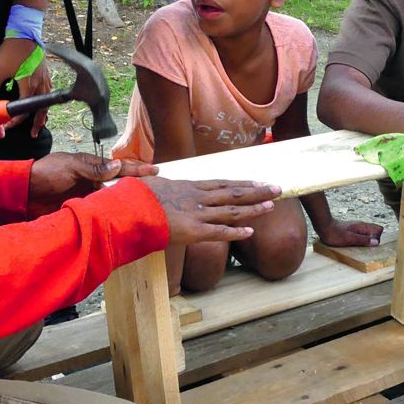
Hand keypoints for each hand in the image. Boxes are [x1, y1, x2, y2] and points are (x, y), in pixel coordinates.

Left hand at [0, 39, 51, 137]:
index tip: (8, 124)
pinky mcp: (45, 72)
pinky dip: (45, 101)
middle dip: (36, 124)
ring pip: (46, 102)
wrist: (25, 33)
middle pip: (41, 110)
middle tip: (32, 134)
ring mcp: (45, 79)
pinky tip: (42, 102)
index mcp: (28, 86)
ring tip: (40, 123)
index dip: (15, 120)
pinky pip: (48, 92)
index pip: (24, 110)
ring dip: (43, 114)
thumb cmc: (13, 49)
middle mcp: (40, 85)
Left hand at [29, 153, 156, 216]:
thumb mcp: (70, 166)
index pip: (119, 167)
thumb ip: (93, 168)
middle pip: (118, 184)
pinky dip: (108, 214)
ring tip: (142, 208)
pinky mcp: (80, 209)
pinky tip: (119, 219)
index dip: (137, 169)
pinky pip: (99, 212)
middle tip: (155, 192)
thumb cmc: (46, 173)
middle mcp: (92, 181)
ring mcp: (87, 196)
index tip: (155, 170)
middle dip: (135, 187)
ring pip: (110, 199)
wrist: (25, 191)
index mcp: (91, 167)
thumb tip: (117, 166)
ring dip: (123, 203)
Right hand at [141, 177, 280, 246]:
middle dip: (256, 191)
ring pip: (231, 210)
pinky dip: (236, 231)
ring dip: (253, 208)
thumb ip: (153, 176)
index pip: (220, 184)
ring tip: (273, 205)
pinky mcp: (193, 231)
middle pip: (233, 192)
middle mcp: (197, 197)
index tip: (256, 181)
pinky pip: (219, 231)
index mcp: (187, 185)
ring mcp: (196, 213)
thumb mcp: (144, 180)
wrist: (126, 208)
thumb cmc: (131, 196)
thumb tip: (155, 172)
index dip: (240, 183)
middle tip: (277, 188)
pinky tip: (251, 231)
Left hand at [317, 219, 383, 247]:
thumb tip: (376, 242)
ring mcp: (357, 228)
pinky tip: (353, 245)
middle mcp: (361, 226)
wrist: (323, 227)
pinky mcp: (352, 231)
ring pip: (368, 234)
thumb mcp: (350, 239)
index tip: (369, 244)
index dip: (378, 238)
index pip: (379, 229)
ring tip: (358, 246)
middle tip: (364, 246)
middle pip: (375, 232)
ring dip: (366, 241)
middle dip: (373, 240)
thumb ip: (363, 240)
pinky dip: (360, 240)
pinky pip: (361, 235)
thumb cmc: (335, 234)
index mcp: (363, 226)